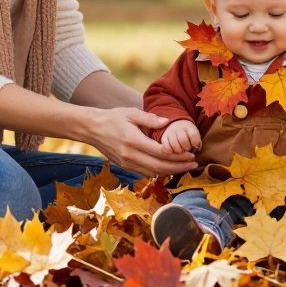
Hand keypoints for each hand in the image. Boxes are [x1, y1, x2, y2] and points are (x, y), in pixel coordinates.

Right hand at [80, 108, 199, 177]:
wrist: (91, 128)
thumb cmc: (113, 118)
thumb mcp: (131, 113)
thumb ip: (150, 119)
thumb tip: (167, 122)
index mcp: (133, 141)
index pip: (160, 153)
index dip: (177, 156)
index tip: (190, 154)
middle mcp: (130, 155)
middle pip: (159, 166)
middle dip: (178, 167)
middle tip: (193, 165)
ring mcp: (126, 163)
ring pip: (153, 173)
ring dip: (170, 172)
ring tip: (184, 167)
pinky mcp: (124, 166)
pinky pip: (145, 173)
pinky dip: (158, 172)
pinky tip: (168, 168)